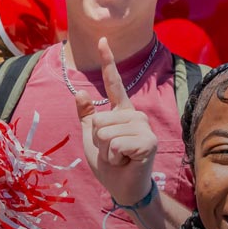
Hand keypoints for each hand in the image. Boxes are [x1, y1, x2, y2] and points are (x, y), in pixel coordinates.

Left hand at [75, 36, 159, 206]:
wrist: (123, 189)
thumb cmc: (109, 164)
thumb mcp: (91, 137)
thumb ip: (87, 116)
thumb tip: (80, 92)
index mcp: (122, 112)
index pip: (113, 83)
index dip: (108, 61)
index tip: (102, 40)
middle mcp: (136, 115)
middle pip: (99, 120)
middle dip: (99, 142)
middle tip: (113, 153)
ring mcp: (143, 128)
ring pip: (105, 132)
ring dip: (106, 152)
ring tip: (119, 158)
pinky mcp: (148, 142)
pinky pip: (115, 144)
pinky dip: (114, 158)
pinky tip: (126, 162)